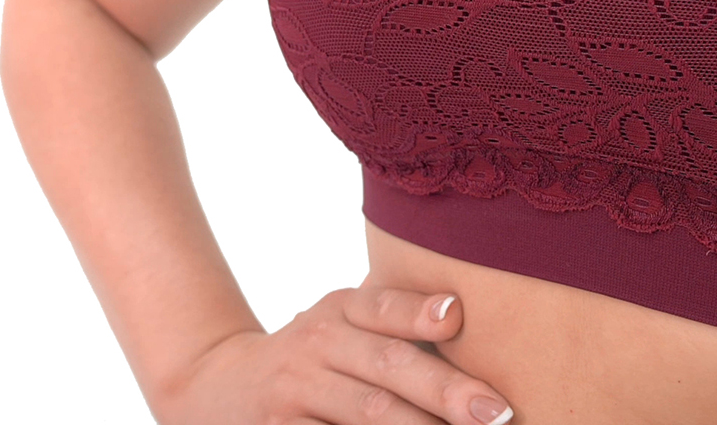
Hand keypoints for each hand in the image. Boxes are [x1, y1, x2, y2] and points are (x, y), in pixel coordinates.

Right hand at [153, 285, 513, 424]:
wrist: (221, 383)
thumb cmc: (313, 349)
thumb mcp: (340, 320)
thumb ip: (391, 319)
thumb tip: (464, 318)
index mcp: (339, 307)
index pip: (382, 305)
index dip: (418, 311)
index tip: (457, 317)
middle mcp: (318, 340)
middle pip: (386, 365)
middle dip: (444, 390)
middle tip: (495, 411)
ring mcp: (296, 388)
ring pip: (366, 413)